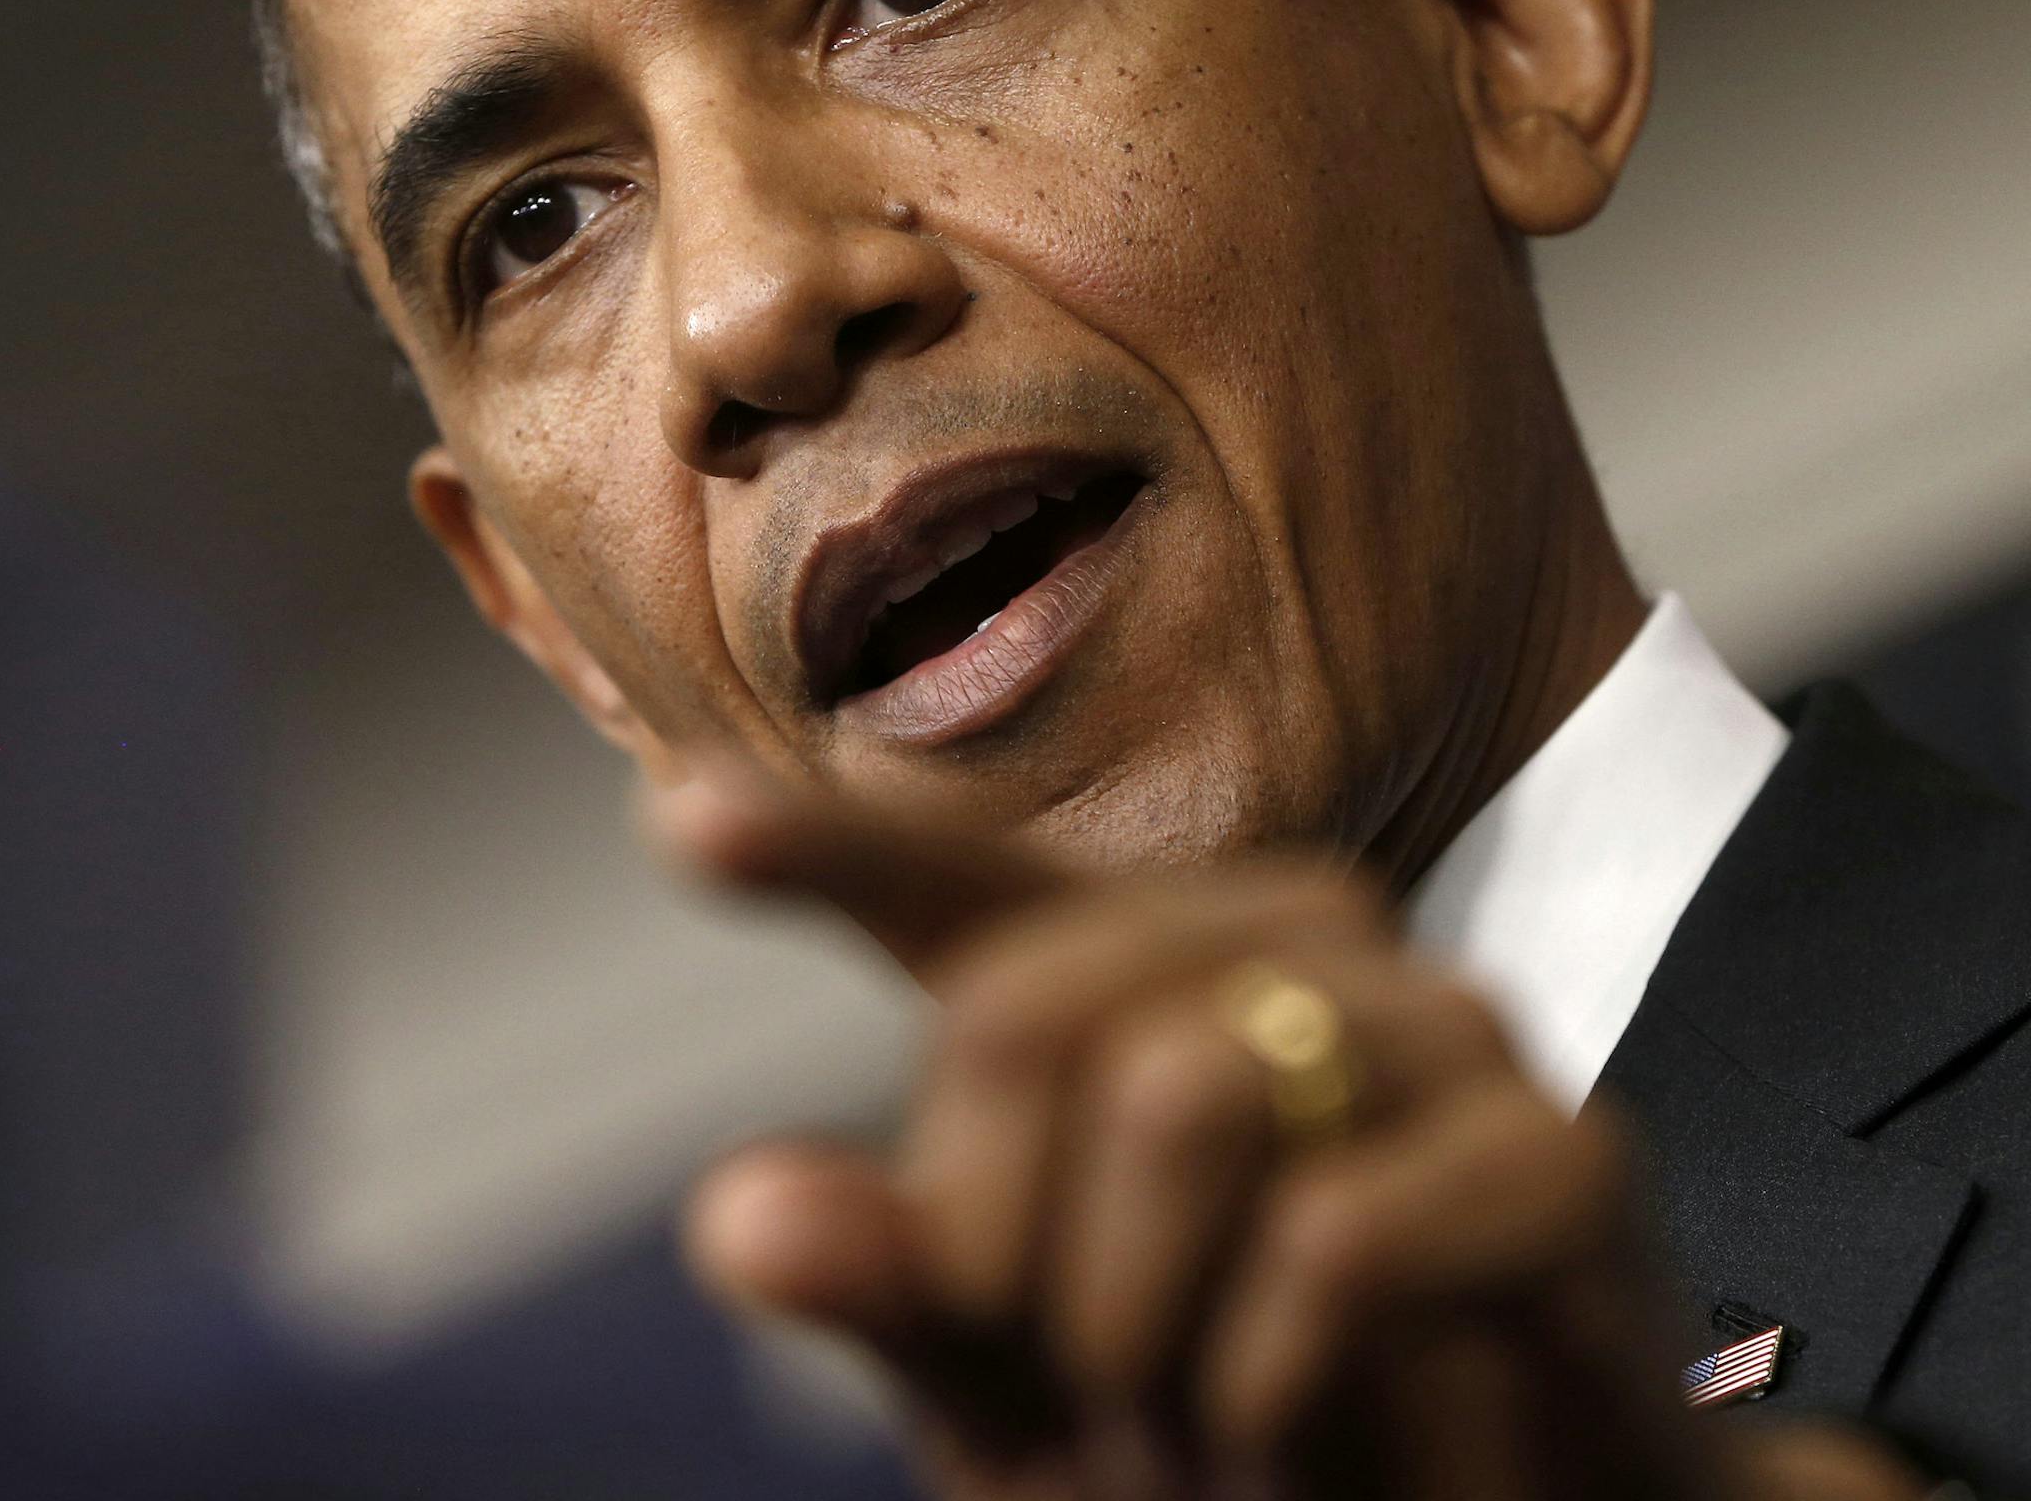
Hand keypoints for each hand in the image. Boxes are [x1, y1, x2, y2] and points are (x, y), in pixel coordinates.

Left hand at [657, 774, 1925, 1500]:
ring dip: (1144, 1324)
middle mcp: (1289, 942)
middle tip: (1091, 1373)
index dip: (820, 848)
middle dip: (1012, 1251)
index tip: (682, 824)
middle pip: (1030, 1011)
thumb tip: (739, 1217)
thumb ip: (899, 1275)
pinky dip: (1273, 1384)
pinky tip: (1306, 1423)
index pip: (959, 881)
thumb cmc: (1219, 1420)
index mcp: (1142, 969)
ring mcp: (1440, 1027)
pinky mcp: (1564, 1156)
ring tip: (1206, 1407)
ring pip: (1182, 1093)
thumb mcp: (1017, 1369)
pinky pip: (1336, 1236)